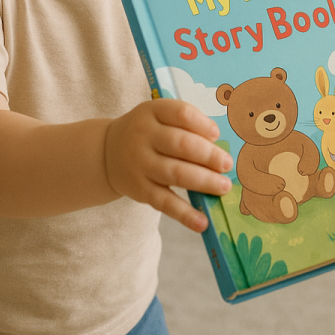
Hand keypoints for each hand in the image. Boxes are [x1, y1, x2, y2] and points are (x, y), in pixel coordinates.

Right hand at [104, 99, 232, 232]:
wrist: (107, 152)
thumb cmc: (147, 132)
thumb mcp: (159, 117)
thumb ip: (186, 125)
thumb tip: (217, 146)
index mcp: (153, 112)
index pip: (181, 114)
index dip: (202, 124)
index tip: (216, 134)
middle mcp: (144, 136)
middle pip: (181, 145)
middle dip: (209, 156)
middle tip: (227, 164)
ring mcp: (141, 164)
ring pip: (176, 174)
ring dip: (204, 181)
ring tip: (224, 186)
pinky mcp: (140, 190)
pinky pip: (165, 203)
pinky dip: (185, 214)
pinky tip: (202, 222)